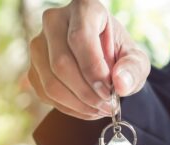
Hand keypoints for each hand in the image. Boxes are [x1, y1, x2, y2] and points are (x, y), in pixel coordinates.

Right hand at [28, 0, 149, 119]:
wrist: (102, 59)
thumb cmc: (119, 56)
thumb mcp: (135, 59)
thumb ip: (133, 69)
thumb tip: (120, 84)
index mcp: (84, 9)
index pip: (80, 38)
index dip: (94, 70)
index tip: (109, 92)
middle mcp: (55, 21)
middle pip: (61, 64)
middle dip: (87, 93)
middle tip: (108, 105)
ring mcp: (39, 45)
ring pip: (51, 83)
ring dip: (78, 104)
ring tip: (99, 109)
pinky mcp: (33, 68)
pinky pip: (46, 94)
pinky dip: (69, 108)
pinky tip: (86, 108)